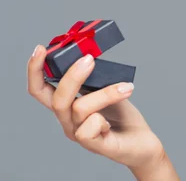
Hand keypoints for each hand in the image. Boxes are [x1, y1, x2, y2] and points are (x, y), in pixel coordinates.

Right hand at [27, 45, 165, 171]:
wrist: (141, 141)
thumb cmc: (122, 115)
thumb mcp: (106, 88)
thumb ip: (94, 77)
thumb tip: (89, 56)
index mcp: (67, 105)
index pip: (41, 89)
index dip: (35, 70)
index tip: (40, 49)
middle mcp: (68, 120)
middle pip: (55, 99)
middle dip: (72, 76)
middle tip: (89, 59)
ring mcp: (79, 134)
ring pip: (79, 108)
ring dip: (105, 94)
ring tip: (126, 88)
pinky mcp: (94, 145)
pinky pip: (89, 130)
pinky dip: (103, 120)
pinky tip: (112, 122)